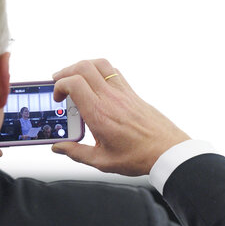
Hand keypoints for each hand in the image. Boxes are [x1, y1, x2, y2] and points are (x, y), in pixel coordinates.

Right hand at [51, 59, 189, 175]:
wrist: (167, 151)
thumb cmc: (139, 156)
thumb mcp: (102, 161)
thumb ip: (77, 153)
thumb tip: (60, 147)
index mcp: (99, 114)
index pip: (73, 83)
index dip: (59, 86)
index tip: (57, 97)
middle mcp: (110, 98)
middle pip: (84, 67)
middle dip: (66, 72)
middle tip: (60, 83)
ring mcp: (122, 93)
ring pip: (99, 64)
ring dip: (83, 66)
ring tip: (75, 78)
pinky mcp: (132, 93)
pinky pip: (113, 71)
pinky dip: (100, 71)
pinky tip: (96, 83)